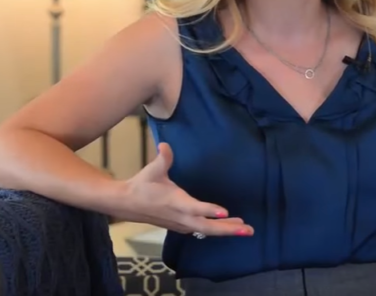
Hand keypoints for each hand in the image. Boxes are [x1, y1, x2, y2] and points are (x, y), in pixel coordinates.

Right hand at [121, 142, 253, 236]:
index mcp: (175, 202)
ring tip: (245, 228)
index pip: (194, 208)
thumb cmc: (142, 185)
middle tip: (248, 229)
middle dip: (228, 229)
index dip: (208, 210)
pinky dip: (217, 229)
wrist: (127, 204)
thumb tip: (165, 145)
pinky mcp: (181, 226)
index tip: (225, 212)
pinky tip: (230, 226)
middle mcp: (181, 216)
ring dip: (226, 230)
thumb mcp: (152, 170)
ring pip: (206, 230)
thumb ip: (163, 159)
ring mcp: (181, 223)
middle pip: (207, 227)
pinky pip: (202, 230)